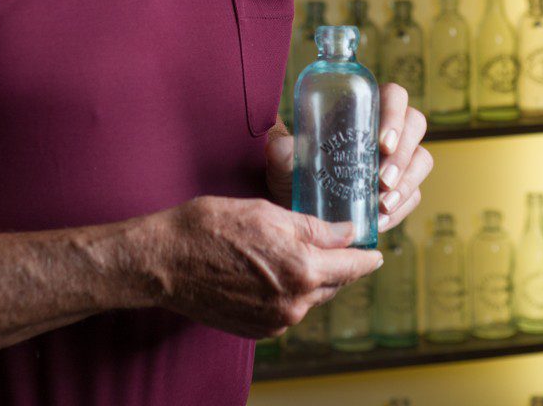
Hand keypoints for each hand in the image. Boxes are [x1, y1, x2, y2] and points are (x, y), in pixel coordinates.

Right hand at [147, 196, 381, 338]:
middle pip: (332, 283)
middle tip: (334, 244)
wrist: (166, 261)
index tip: (377, 252)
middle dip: (336, 264)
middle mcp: (294, 302)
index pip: (352, 266)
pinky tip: (269, 271)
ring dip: (309, 277)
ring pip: (309, 297)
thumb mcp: (266, 212)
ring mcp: (276, 321)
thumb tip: (347, 232)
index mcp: (302, 268)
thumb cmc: (211, 227)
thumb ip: (312, 226)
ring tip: (291, 252)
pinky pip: (287, 310)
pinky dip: (287, 292)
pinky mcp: (258, 330)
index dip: (367, 256)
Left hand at [264, 85, 432, 231]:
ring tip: (382, 204)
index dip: (395, 115)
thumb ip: (281, 151)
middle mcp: (386, 128)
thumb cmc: (294, 172)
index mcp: (363, 106)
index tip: (382, 143)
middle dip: (403, 154)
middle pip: (415, 125)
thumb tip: (280, 147)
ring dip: (407, 182)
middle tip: (382, 180)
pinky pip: (414, 194)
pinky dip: (401, 207)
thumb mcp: (284, 160)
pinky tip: (381, 219)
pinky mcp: (402, 188)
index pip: (394, 96)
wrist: (298, 206)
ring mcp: (398, 158)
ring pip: (421, 159)